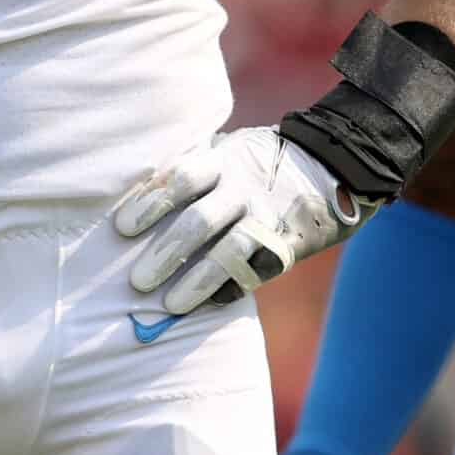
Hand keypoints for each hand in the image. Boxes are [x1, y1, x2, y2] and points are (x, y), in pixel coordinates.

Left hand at [113, 127, 365, 312]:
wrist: (333, 164)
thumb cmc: (260, 161)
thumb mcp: (230, 150)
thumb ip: (194, 167)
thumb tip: (137, 194)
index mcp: (224, 161)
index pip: (181, 179)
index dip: (150, 203)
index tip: (121, 229)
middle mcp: (245, 189)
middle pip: (199, 221)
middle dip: (166, 253)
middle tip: (137, 281)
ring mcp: (268, 219)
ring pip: (230, 254)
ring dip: (196, 281)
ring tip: (169, 304)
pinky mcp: (287, 246)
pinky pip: (255, 273)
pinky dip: (228, 291)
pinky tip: (206, 304)